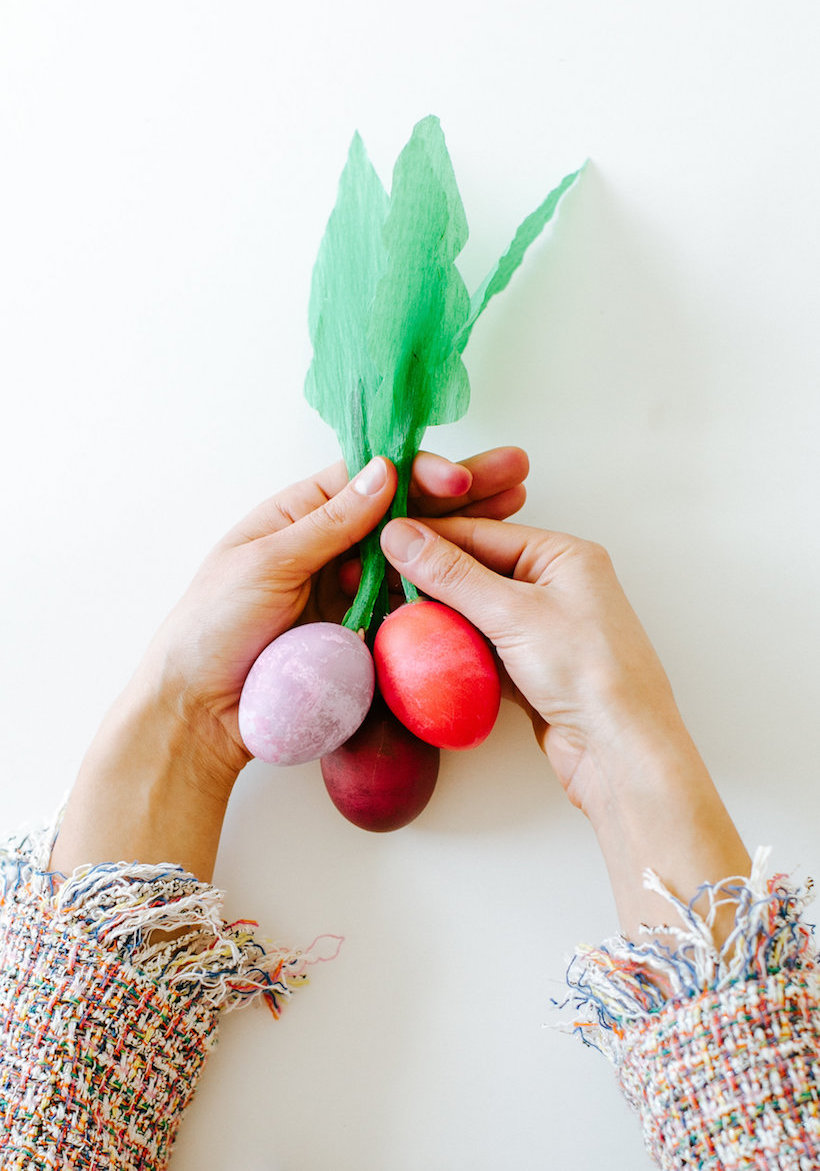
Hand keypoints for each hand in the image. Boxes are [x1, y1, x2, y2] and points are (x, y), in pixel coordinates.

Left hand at [52, 448, 528, 879]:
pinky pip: (413, 606)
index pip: (371, 478)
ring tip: (517, 512)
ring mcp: (353, 590)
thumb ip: (329, 522)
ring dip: (468, 533)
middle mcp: (333, 546)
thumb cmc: (211, 628)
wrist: (200, 713)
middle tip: (515, 473)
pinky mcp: (366, 633)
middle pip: (406, 511)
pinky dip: (449, 589)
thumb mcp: (265, 562)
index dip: (419, 472)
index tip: (459, 479)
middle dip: (462, 490)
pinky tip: (487, 572)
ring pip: (418, 555)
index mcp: (300, 515)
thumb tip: (385, 471)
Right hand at [379, 516, 678, 809]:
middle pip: (476, 570)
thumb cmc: (586, 672)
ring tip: (387, 614)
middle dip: (427, 578)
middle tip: (372, 580)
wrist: (621, 753)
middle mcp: (556, 584)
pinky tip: (418, 651)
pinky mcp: (533, 667)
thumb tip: (400, 534)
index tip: (377, 541)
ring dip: (436, 616)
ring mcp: (545, 628)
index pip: (481, 533)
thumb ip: (452, 573)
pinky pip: (482, 646)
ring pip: (475, 610)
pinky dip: (453, 648)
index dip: (427, 537)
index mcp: (563, 555)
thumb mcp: (513, 612)